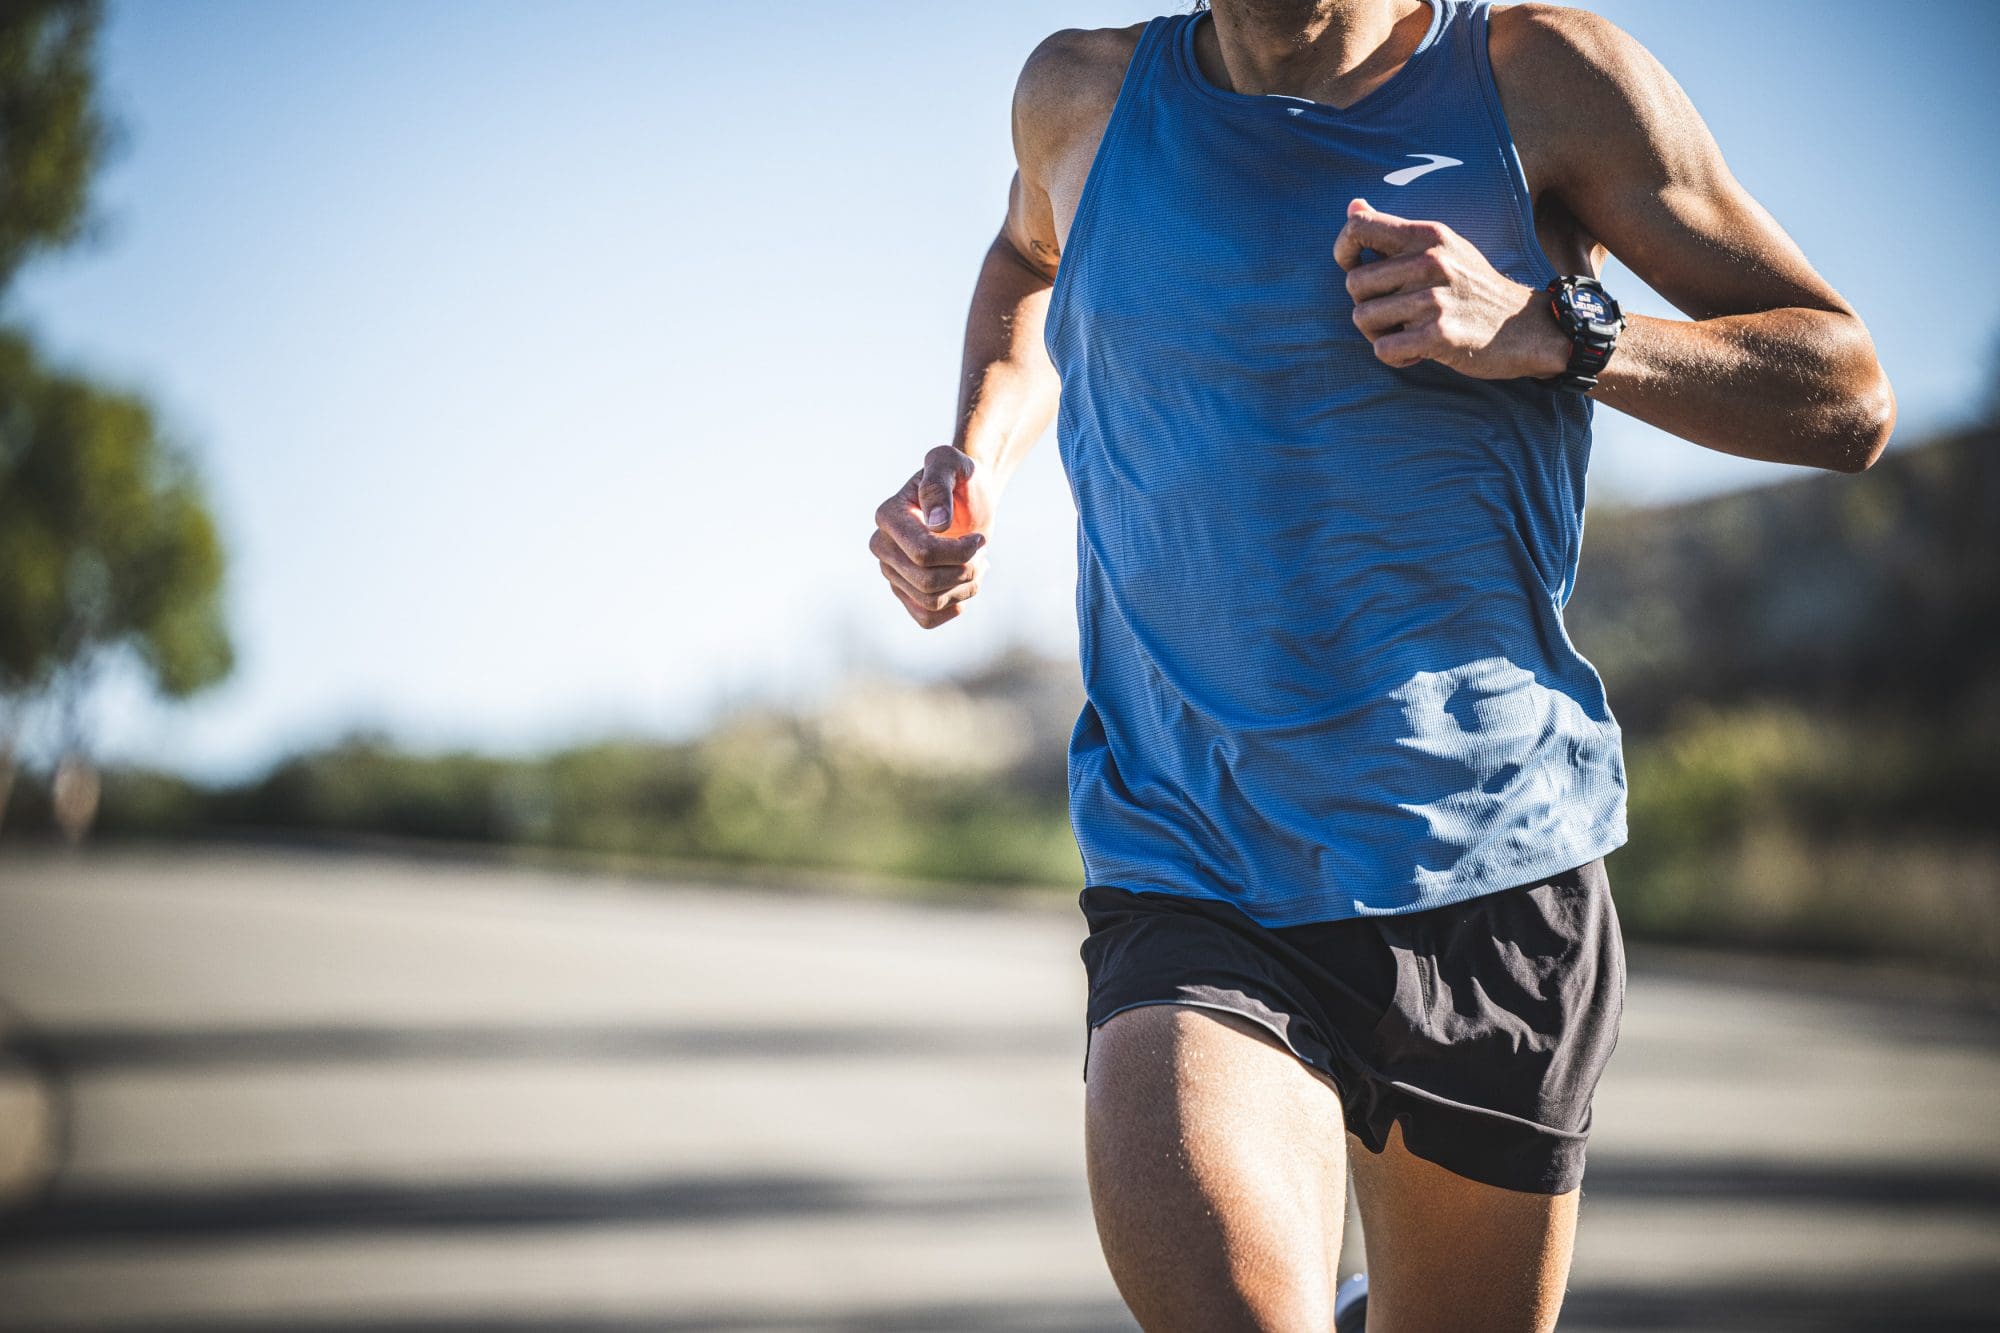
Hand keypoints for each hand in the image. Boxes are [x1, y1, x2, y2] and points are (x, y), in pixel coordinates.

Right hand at [869, 445, 991, 628]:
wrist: (968, 497)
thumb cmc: (960, 477)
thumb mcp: (953, 464)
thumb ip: (939, 484)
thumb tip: (936, 524)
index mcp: (888, 516)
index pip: (923, 553)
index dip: (960, 552)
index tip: (980, 537)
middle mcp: (882, 547)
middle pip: (927, 582)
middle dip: (965, 570)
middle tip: (982, 551)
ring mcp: (891, 572)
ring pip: (930, 602)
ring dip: (965, 586)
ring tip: (978, 564)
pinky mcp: (905, 592)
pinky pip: (926, 618)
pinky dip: (954, 605)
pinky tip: (964, 583)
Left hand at [1333, 198, 1571, 379]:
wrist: (1526, 326)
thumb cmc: (1472, 286)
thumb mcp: (1442, 247)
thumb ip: (1394, 232)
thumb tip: (1352, 205)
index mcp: (1427, 235)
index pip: (1358, 227)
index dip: (1344, 251)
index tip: (1355, 268)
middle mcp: (1430, 261)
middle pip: (1353, 284)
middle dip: (1366, 304)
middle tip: (1395, 314)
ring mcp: (1435, 299)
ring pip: (1362, 319)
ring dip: (1378, 334)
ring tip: (1407, 332)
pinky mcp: (1440, 335)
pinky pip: (1384, 349)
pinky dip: (1395, 357)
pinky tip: (1418, 352)